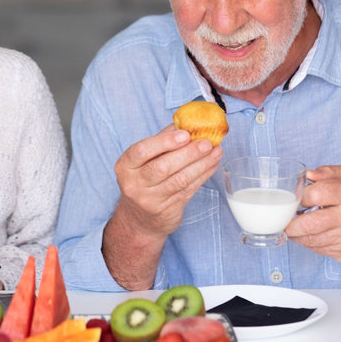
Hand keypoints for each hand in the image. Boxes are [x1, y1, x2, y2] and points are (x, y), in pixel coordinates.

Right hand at [102, 125, 223, 288]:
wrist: (139, 218)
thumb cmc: (143, 181)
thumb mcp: (143, 161)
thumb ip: (160, 142)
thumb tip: (183, 123)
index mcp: (125, 166)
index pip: (142, 151)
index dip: (164, 142)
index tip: (185, 134)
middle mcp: (133, 184)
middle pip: (162, 167)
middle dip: (188, 153)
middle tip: (206, 142)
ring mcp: (149, 200)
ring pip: (179, 180)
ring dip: (200, 164)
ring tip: (216, 151)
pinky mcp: (166, 210)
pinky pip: (188, 190)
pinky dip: (203, 176)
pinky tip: (212, 165)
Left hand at [286, 165, 340, 260]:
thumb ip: (327, 173)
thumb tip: (307, 175)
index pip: (313, 195)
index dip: (298, 198)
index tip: (293, 199)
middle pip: (309, 224)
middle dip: (290, 224)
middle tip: (284, 220)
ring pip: (311, 241)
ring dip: (298, 235)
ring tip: (295, 227)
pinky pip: (320, 250)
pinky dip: (311, 243)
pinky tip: (313, 234)